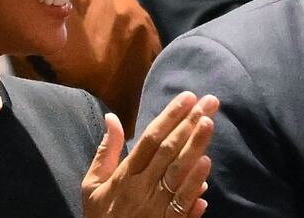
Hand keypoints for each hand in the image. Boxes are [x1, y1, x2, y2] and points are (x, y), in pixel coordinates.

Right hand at [82, 92, 219, 216]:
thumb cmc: (101, 217)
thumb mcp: (93, 185)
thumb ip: (106, 151)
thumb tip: (112, 117)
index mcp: (124, 175)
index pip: (150, 139)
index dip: (169, 116)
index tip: (188, 97)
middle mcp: (141, 187)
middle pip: (168, 150)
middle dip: (189, 123)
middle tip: (210, 101)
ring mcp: (155, 206)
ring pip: (178, 172)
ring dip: (195, 146)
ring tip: (210, 122)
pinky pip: (182, 202)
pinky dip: (194, 183)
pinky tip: (206, 163)